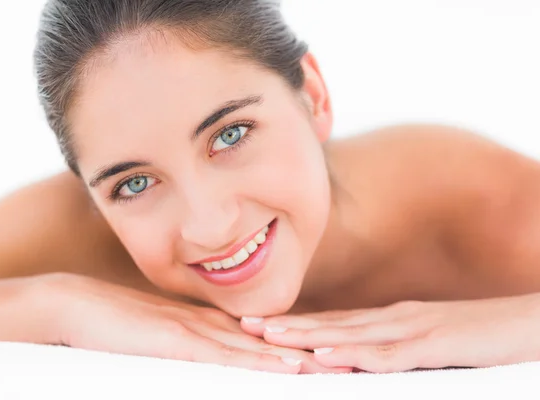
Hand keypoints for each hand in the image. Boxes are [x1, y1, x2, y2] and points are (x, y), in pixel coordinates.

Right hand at [40, 273, 349, 373]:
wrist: (74, 305)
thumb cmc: (112, 325)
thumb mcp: (159, 339)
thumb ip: (188, 348)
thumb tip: (214, 357)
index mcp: (207, 325)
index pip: (261, 339)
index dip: (297, 347)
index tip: (330, 358)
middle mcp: (209, 325)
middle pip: (268, 343)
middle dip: (310, 354)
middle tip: (351, 363)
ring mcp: (194, 331)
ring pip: (256, 349)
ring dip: (297, 359)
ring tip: (336, 368)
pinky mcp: (176, 341)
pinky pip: (225, 357)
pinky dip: (260, 364)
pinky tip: (289, 369)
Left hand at [240, 294, 539, 372]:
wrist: (533, 321)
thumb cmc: (481, 336)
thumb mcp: (432, 342)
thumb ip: (399, 348)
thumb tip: (363, 359)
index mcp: (392, 319)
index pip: (336, 322)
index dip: (297, 324)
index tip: (262, 326)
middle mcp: (395, 319)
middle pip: (332, 323)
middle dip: (288, 327)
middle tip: (246, 325)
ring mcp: (414, 328)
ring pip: (350, 335)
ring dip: (307, 336)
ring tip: (268, 337)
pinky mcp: (436, 344)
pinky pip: (388, 353)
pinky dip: (354, 354)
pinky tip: (325, 355)